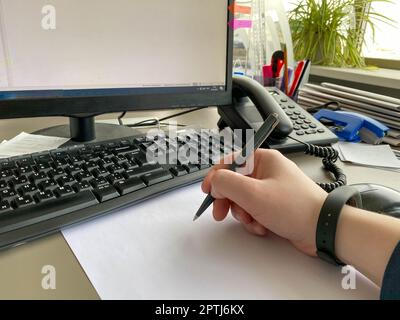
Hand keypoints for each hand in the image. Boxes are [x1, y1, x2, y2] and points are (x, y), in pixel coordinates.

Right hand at [202, 149, 327, 255]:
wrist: (323, 229)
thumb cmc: (293, 207)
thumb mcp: (253, 193)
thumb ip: (226, 183)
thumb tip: (214, 181)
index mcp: (263, 159)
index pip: (230, 161)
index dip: (216, 176)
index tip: (208, 192)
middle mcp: (267, 171)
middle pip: (235, 182)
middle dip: (228, 200)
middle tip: (220, 214)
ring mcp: (272, 189)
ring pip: (243, 199)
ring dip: (242, 213)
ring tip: (252, 222)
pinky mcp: (275, 205)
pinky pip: (254, 210)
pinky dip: (254, 220)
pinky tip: (262, 228)